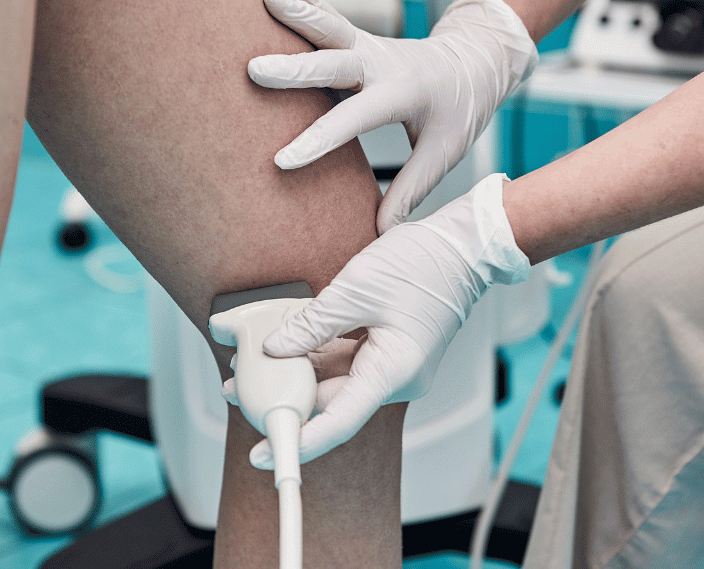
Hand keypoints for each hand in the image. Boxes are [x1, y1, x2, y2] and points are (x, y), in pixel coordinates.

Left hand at [245, 174, 530, 467]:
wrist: (465, 248)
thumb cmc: (425, 265)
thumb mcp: (356, 289)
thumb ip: (313, 324)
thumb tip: (275, 349)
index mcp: (394, 371)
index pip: (339, 421)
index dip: (298, 442)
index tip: (264, 455)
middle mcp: (396, 378)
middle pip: (331, 402)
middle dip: (285, 397)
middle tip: (238, 390)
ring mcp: (393, 366)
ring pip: (335, 381)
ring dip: (297, 374)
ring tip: (251, 365)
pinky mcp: (388, 352)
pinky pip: (347, 362)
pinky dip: (316, 356)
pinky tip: (285, 346)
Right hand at [250, 0, 538, 234]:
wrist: (476, 61)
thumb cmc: (459, 111)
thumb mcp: (443, 154)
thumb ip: (410, 192)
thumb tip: (382, 235)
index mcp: (403, 94)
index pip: (354, 120)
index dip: (318, 140)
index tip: (281, 160)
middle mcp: (383, 64)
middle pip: (335, 64)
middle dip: (295, 68)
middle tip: (255, 69)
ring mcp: (369, 45)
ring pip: (330, 26)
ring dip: (298, 12)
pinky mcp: (358, 38)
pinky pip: (327, 14)